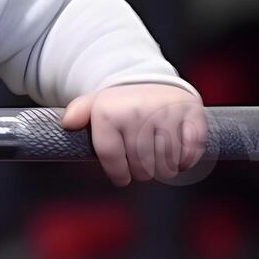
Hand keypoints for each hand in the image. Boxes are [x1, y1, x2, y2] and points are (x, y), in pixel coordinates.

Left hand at [61, 83, 206, 185]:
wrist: (153, 80)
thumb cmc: (122, 104)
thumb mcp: (95, 105)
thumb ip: (78, 113)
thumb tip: (67, 123)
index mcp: (110, 112)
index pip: (114, 161)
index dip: (119, 175)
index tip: (122, 177)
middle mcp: (137, 111)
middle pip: (142, 166)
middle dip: (142, 173)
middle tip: (142, 166)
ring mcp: (166, 112)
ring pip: (166, 164)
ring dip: (164, 169)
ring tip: (158, 160)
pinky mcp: (191, 113)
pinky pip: (191, 152)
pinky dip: (185, 160)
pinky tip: (178, 155)